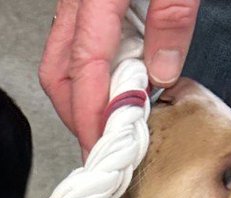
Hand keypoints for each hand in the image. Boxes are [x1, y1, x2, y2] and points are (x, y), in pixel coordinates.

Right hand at [39, 0, 200, 155]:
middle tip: (104, 141)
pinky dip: (90, 70)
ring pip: (61, 60)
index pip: (85, 69)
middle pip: (59, 74)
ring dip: (82, 95)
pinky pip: (74, 42)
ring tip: (114, 112)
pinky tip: (117, 76)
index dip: (91, 116)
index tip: (103, 146)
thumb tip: (161, 70)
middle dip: (78, 116)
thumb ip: (171, 18)